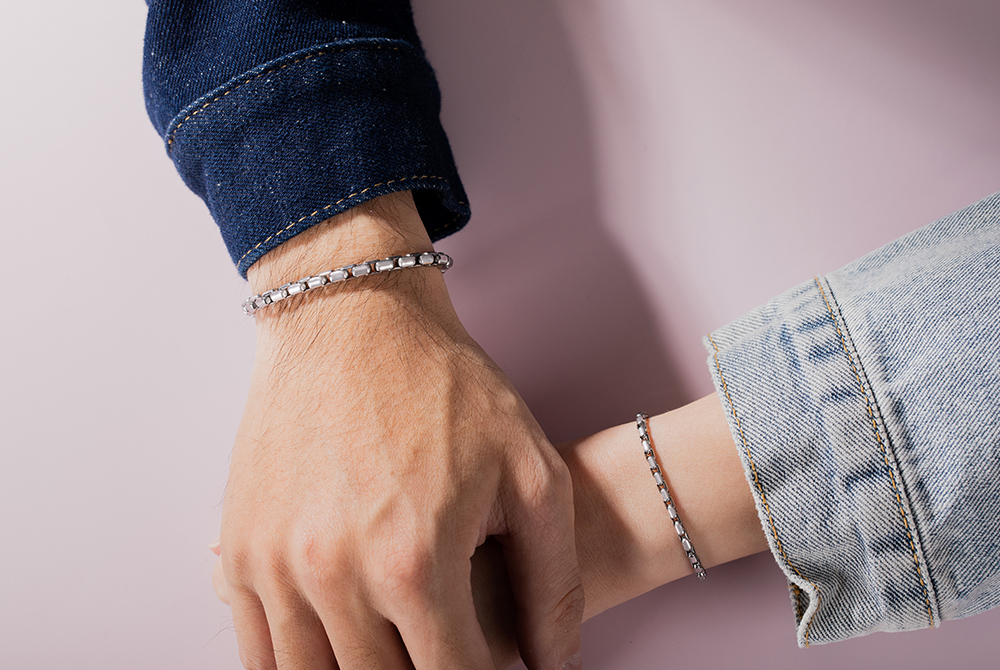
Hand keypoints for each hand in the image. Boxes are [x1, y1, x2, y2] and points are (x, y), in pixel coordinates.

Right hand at [213, 369, 767, 667]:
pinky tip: (338, 645)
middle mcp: (334, 576)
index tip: (486, 665)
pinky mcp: (240, 550)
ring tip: (394, 646)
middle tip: (445, 649)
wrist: (350, 318)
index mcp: (415, 564)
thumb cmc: (444, 386)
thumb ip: (552, 579)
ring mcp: (275, 566)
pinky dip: (299, 666)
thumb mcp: (531, 468)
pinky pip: (258, 653)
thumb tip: (552, 664)